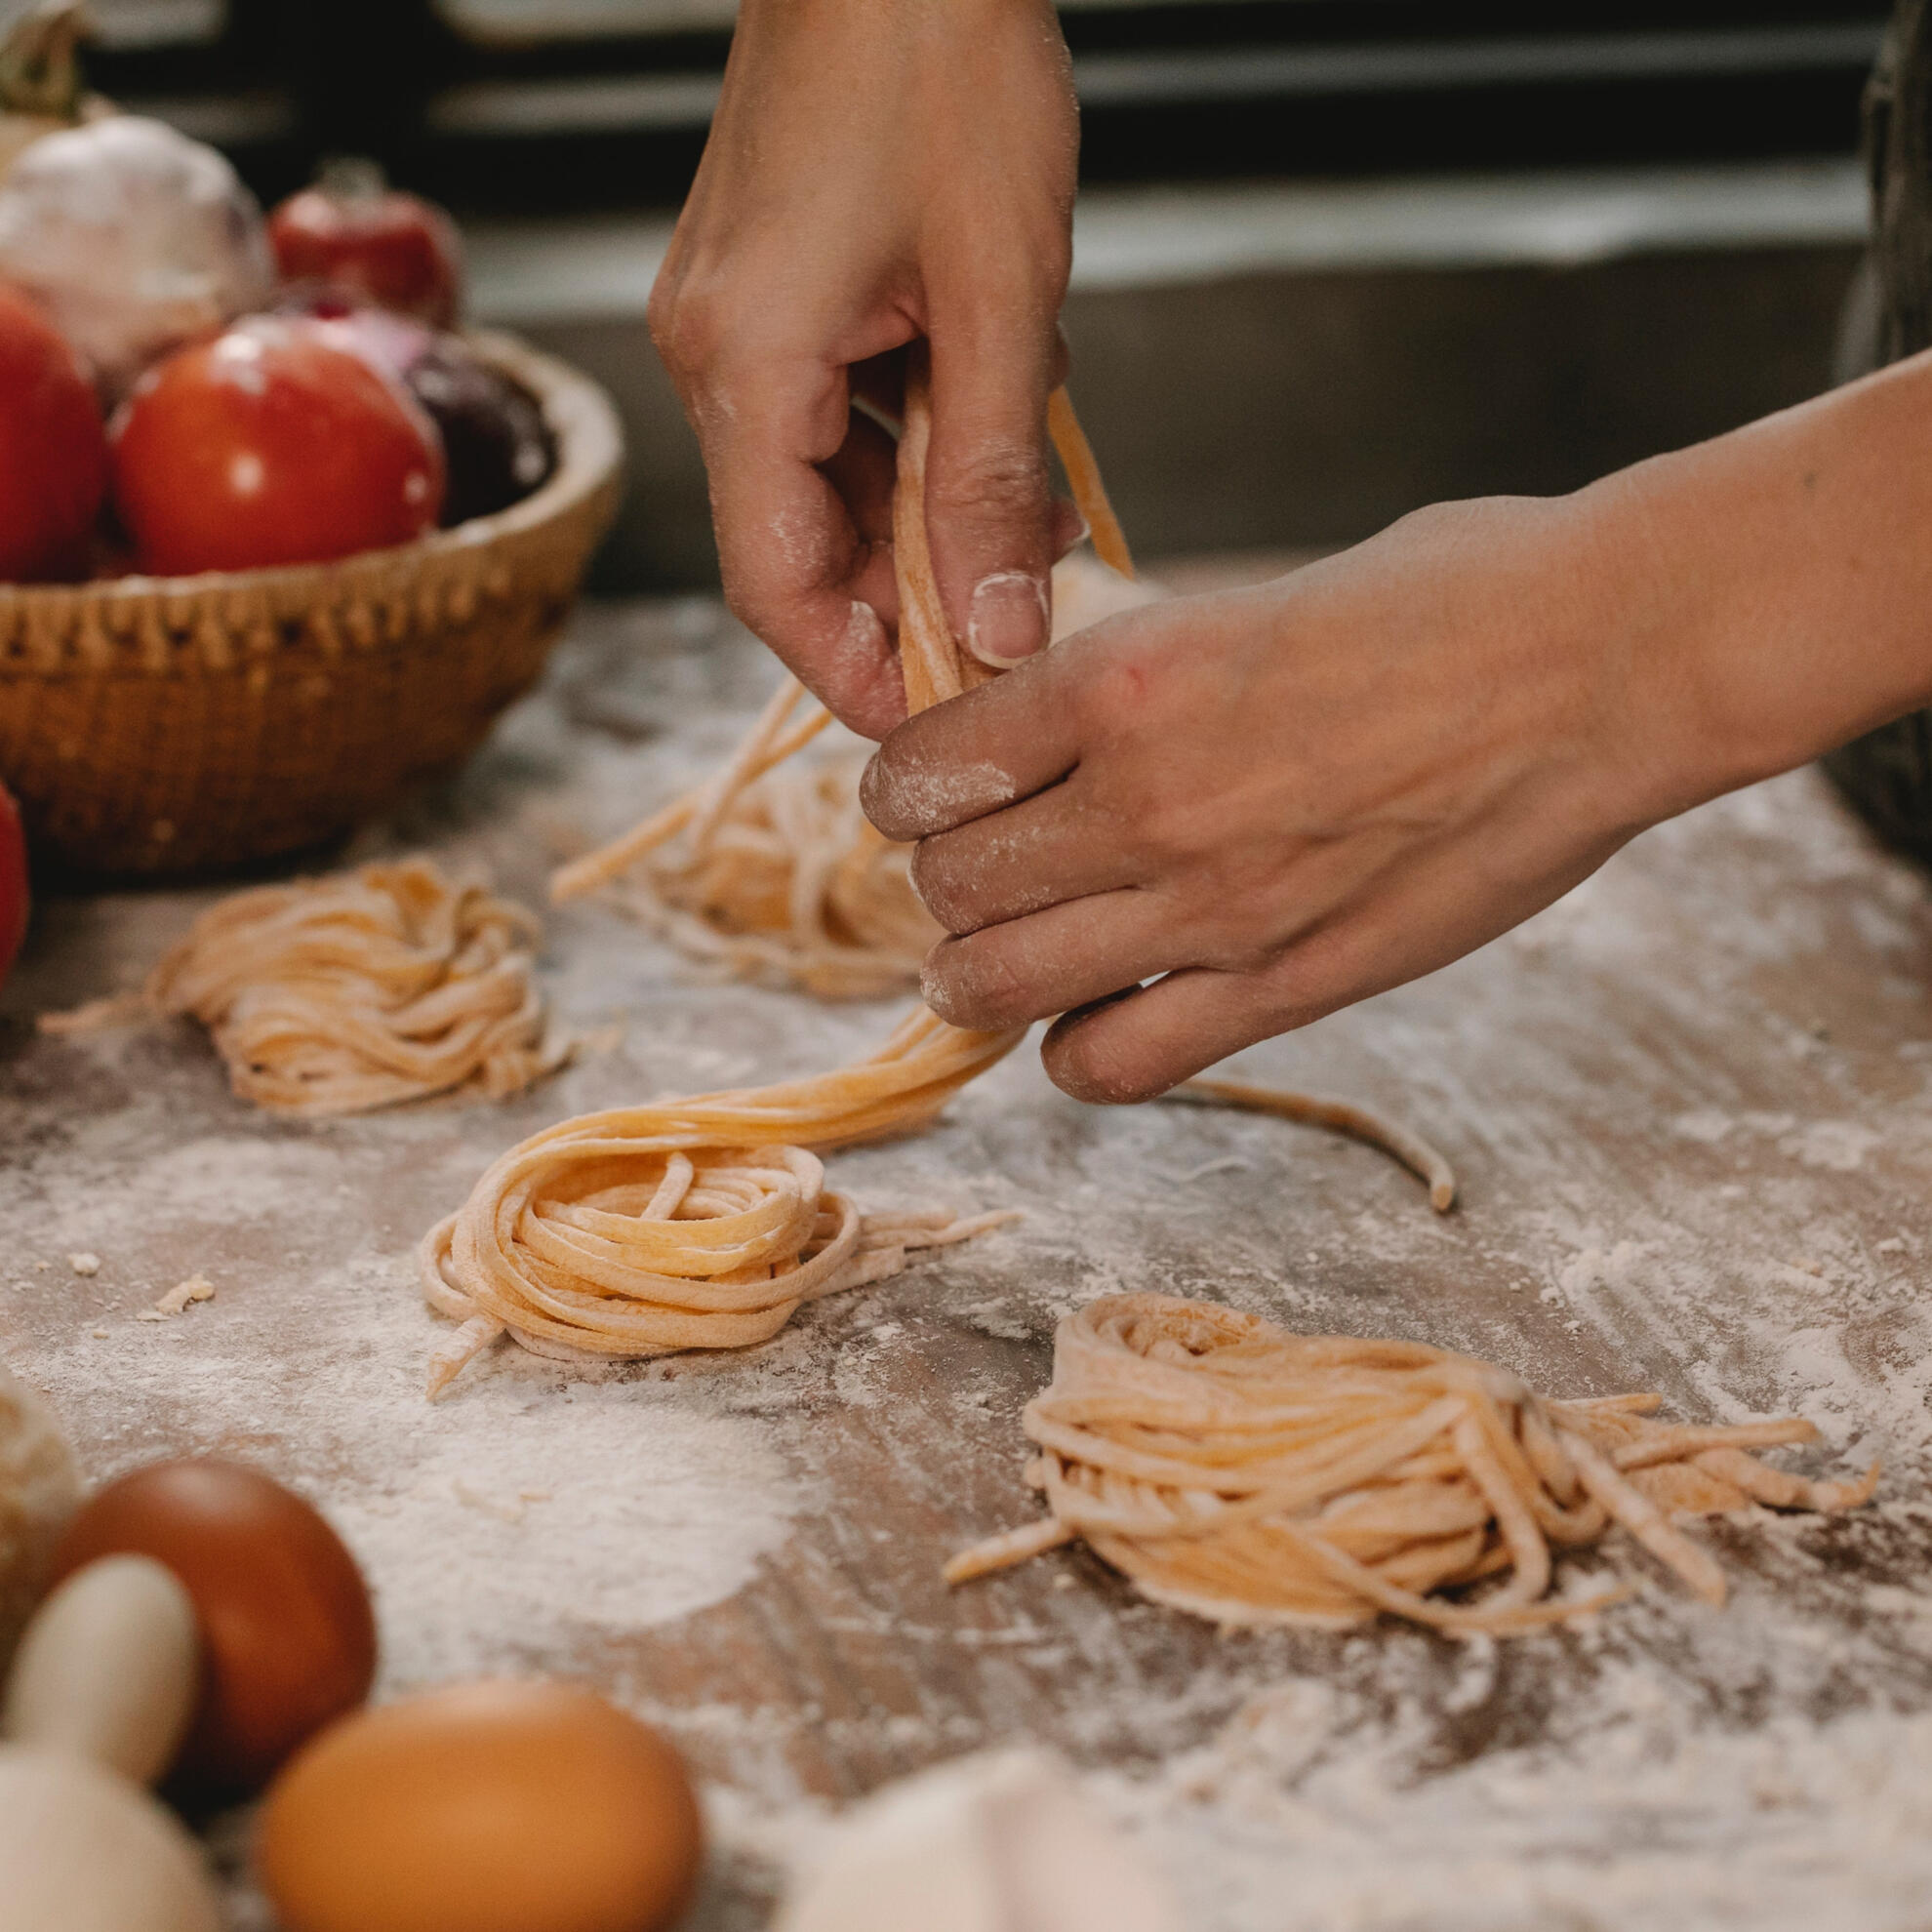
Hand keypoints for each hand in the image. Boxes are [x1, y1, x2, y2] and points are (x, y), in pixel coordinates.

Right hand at [650, 0, 1078, 737]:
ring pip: (821, 480)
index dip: (853, 671)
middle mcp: (711, 352)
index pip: (776, 583)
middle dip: (903, 597)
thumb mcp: (1001, 298)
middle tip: (1010, 628)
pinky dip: (907, 446)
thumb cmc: (947, 69)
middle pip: (796, 540)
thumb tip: (997, 627)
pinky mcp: (767, 287)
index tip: (934, 723)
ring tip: (1023, 530)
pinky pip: (831, 412)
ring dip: (919, 520)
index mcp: (743, 363)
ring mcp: (733, 317)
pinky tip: (986, 439)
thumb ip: (994, 478)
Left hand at [875, 344, 1931, 1102]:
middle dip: (943, 881)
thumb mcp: (1249, 600)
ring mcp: (1213, 908)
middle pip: (949, 884)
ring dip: (977, 974)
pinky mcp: (1289, 987)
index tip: (926, 796)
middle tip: (971, 873)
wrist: (1608, 660)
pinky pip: (1114, 1065)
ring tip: (993, 959)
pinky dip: (1076, 1051)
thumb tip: (1052, 730)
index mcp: (1122, 678)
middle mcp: (1144, 799)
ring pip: (1000, 983)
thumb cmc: (1451, 597)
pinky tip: (1097, 1016)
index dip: (904, 790)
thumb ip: (1137, 679)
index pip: (925, 769)